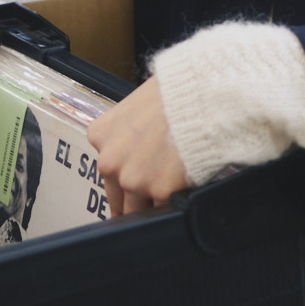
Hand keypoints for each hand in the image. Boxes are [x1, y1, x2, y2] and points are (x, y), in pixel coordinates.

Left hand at [87, 77, 189, 215]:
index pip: (107, 172)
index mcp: (100, 136)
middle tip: (152, 200)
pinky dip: (174, 203)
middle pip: (118, 198)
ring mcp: (133, 179)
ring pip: (138, 211)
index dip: (123, 181)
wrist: (203, 96)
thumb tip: (135, 153)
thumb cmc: (176, 94)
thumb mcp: (137, 107)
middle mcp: (110, 161)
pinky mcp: (160, 191)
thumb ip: (127, 135)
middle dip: (134, 201)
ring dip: (154, 206)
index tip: (132, 189)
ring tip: (173, 193)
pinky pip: (164, 209)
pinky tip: (184, 188)